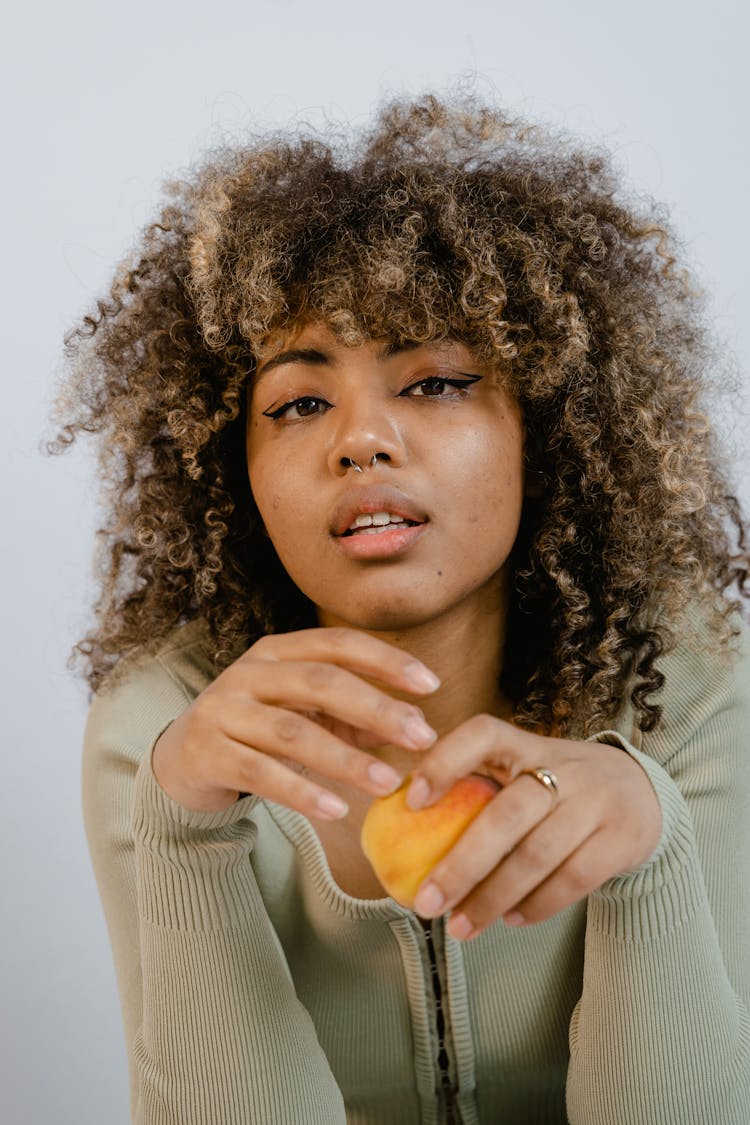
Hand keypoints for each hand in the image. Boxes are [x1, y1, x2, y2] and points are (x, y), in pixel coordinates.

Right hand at [152, 627, 438, 815]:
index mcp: (277, 651)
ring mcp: (224, 710)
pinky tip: (339, 810)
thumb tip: (416, 725)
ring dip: (346, 760)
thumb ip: (355, 719)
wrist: (181, 762)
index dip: (386, 661)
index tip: (431, 684)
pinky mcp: (208, 752)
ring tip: (389, 783)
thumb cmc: (258, 732)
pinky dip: (303, 792)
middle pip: (321, 682)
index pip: (338, 644)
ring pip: (294, 731)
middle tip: (422, 737)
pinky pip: (261, 773)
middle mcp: (249, 672)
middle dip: (377, 708)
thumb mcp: (306, 716)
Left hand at [406, 716, 661, 938]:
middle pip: (507, 815)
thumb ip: (477, 785)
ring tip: (461, 926)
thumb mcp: (523, 769)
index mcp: (525, 744)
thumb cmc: (557, 787)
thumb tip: (400, 820)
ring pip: (537, 855)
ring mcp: (595, 802)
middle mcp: (562, 767)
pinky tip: (511, 920)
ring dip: (494, 898)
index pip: (483, 734)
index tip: (411, 801)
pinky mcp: (621, 838)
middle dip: (462, 865)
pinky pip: (574, 879)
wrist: (643, 793)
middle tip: (427, 903)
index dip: (445, 762)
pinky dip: (538, 905)